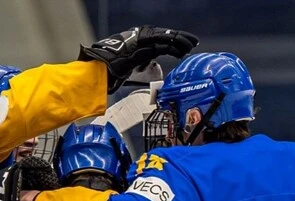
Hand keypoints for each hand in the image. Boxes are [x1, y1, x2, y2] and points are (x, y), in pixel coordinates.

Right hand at [78, 26, 198, 92]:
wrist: (102, 68)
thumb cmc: (110, 71)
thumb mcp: (128, 67)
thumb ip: (138, 66)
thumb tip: (146, 70)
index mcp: (137, 41)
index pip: (159, 40)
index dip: (171, 42)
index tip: (182, 47)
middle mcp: (141, 37)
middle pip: (165, 36)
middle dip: (180, 38)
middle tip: (193, 42)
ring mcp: (143, 40)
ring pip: (167, 38)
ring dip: (181, 41)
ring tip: (192, 45)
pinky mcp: (145, 45)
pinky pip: (164, 44)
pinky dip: (175, 47)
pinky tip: (183, 51)